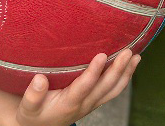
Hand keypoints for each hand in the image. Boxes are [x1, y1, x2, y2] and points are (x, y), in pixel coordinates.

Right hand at [16, 50, 138, 125]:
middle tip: (128, 51)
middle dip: (118, 69)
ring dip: (126, 73)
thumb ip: (33, 95)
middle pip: (105, 86)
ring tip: (136, 56)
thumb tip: (40, 79)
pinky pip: (113, 91)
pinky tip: (131, 64)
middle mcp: (84, 103)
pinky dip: (124, 78)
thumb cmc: (33, 114)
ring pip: (113, 89)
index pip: (84, 87)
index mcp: (68, 103)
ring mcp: (92, 102)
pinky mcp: (96, 100)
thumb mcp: (28, 108)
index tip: (101, 55)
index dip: (93, 72)